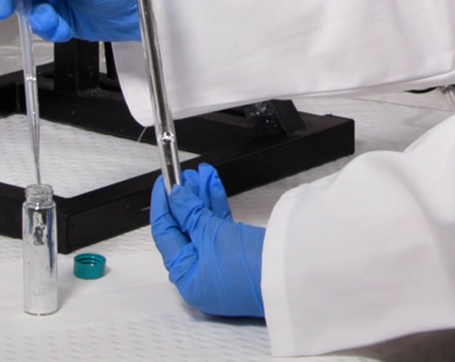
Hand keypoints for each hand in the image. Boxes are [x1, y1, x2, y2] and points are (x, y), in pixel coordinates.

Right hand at [0, 0, 138, 42]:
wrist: (138, 9)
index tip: (3, 2)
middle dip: (20, 4)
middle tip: (11, 15)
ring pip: (29, 9)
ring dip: (40, 20)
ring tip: (56, 23)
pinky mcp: (59, 16)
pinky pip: (43, 25)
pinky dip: (50, 30)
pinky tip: (64, 30)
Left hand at [150, 163, 265, 318]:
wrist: (291, 278)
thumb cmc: (252, 270)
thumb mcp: (213, 235)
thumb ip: (190, 213)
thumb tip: (176, 197)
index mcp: (187, 277)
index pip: (165, 235)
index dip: (163, 205)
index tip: (164, 182)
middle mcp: (201, 275)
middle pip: (185, 229)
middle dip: (185, 199)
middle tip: (184, 176)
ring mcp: (220, 266)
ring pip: (203, 226)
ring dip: (202, 199)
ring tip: (202, 175)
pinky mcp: (237, 256)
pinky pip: (220, 229)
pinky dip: (217, 208)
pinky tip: (214, 188)